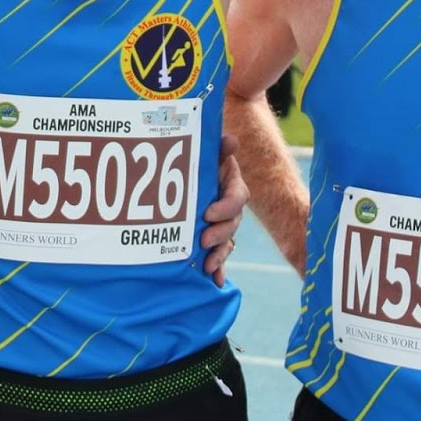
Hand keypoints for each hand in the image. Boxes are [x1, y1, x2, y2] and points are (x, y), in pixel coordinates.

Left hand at [202, 133, 249, 284]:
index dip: (226, 207)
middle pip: (233, 224)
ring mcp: (223, 225)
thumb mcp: (206, 153)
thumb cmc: (196, 161)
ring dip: (219, 255)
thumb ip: (218, 148)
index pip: (237, 198)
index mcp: (231, 185)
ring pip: (228, 242)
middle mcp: (230, 207)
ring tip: (207, 265)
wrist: (182, 174)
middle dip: (220, 234)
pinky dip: (219, 268)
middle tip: (204, 240)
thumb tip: (231, 140)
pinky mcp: (213, 239)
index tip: (208, 213)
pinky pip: (220, 256)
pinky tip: (215, 280)